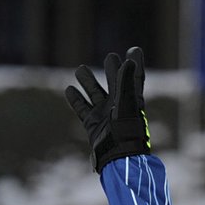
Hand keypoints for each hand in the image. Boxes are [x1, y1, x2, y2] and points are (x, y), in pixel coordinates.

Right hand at [65, 48, 150, 172]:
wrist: (118, 155)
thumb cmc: (126, 128)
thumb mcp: (127, 103)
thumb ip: (126, 82)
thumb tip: (127, 61)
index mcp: (132, 100)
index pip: (134, 78)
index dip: (135, 64)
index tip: (134, 49)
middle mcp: (119, 106)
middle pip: (115, 83)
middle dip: (112, 70)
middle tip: (110, 56)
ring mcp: (105, 115)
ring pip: (95, 93)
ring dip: (88, 81)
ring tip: (80, 69)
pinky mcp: (93, 124)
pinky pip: (82, 108)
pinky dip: (75, 99)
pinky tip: (69, 89)